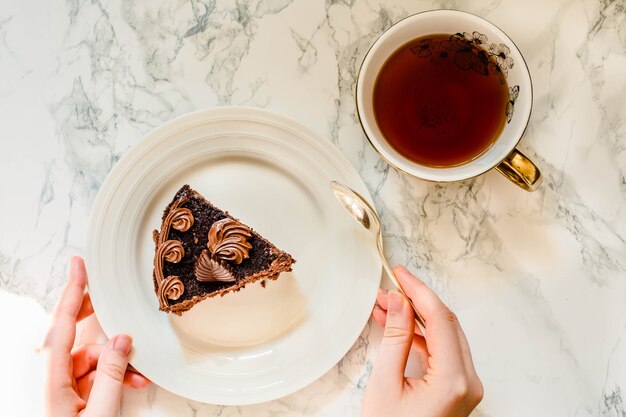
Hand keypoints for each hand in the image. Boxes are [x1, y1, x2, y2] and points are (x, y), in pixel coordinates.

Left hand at [43, 256, 149, 416]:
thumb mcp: (101, 416)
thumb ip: (113, 376)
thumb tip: (123, 339)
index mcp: (52, 382)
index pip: (61, 327)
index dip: (71, 293)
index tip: (79, 265)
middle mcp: (53, 379)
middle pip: (75, 335)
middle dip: (100, 323)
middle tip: (115, 304)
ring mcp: (64, 387)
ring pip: (93, 356)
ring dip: (119, 361)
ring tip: (140, 378)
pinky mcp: (74, 395)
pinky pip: (97, 372)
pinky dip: (117, 375)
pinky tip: (134, 384)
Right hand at [362, 265, 482, 416]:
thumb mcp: (385, 383)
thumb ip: (395, 337)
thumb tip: (399, 301)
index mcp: (454, 380)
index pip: (439, 319)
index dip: (418, 291)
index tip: (400, 274)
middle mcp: (468, 381)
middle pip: (445, 324)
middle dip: (416, 302)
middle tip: (390, 287)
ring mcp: (465, 386)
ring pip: (443, 335)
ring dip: (415, 318)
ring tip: (386, 305)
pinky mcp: (457, 388)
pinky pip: (440, 351)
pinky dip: (418, 336)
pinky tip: (395, 325)